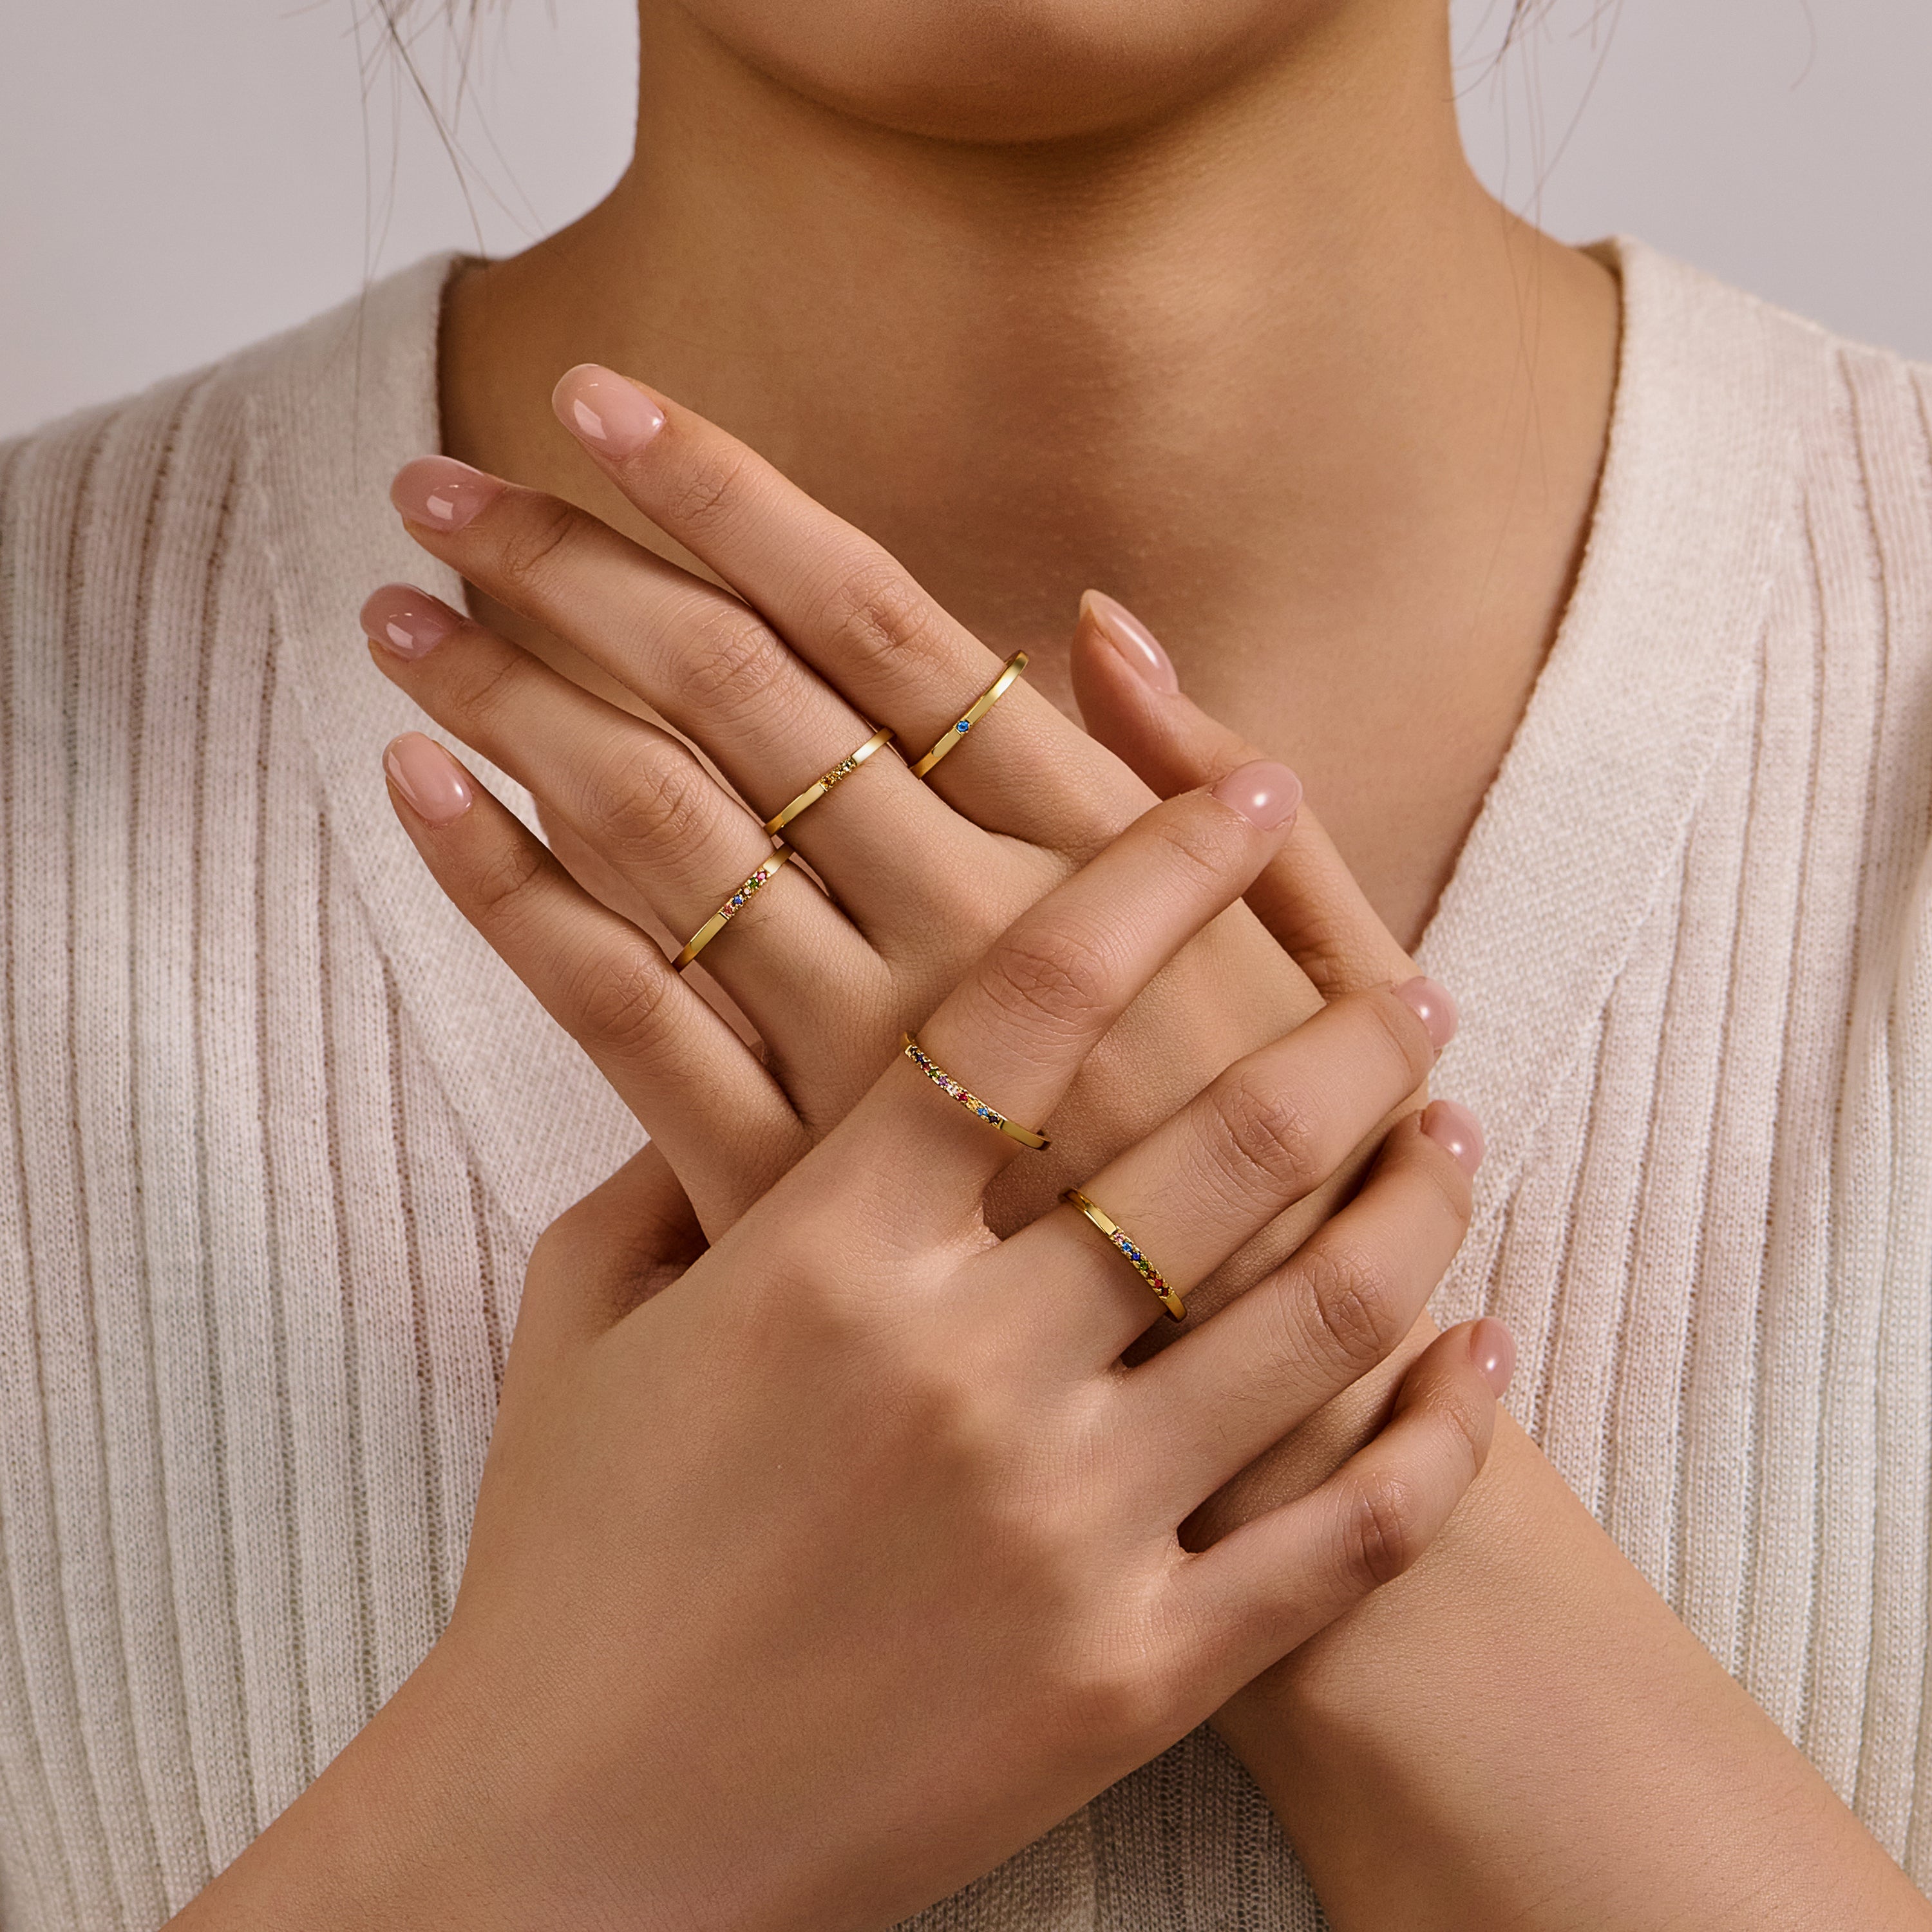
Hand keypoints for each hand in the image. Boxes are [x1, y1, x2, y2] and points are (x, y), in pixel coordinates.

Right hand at [177, 782, 1505, 1931]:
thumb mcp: (585, 1325)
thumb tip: (751, 1045)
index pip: (1029, 999)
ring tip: (1454, 1127)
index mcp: (826, 1253)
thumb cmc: (569, 1562)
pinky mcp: (1134, 1674)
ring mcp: (1068, 1526)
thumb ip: (676, 1158)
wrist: (579, 1839)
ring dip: (1411, 1201)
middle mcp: (967, 1365)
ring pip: (1314, 1317)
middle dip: (1342, 1031)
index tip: (1243, 791)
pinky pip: (1340, 1536)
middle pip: (1218, 1138)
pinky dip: (1434, 1437)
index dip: (1156, 873)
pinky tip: (1483, 1353)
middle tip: (1407, 985)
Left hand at [364, 365, 1411, 1323]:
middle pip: (731, 701)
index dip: (728, 502)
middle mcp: (959, 936)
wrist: (1269, 1456)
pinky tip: (425, 800)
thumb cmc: (1317, 1198)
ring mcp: (859, 1069)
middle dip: (574, 574)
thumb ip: (1218, 797)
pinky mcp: (788, 1194)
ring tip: (400, 614)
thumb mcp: (1335, 978)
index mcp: (1086, 860)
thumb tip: (1100, 621)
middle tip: (439, 486)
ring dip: (514, 705)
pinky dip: (511, 897)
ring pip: (651, 837)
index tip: (594, 403)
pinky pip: (620, 1019)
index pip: (876, 626)